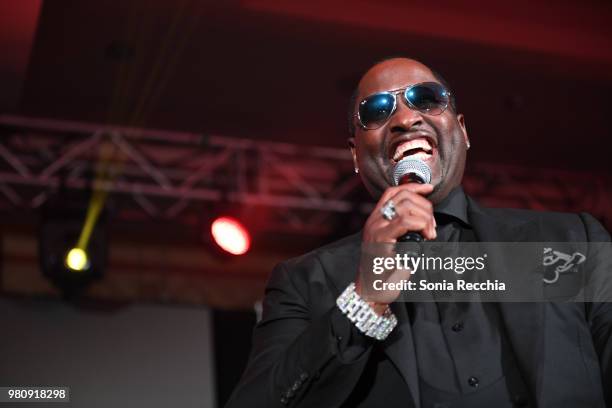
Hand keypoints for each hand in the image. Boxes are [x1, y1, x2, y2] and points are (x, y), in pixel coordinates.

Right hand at [356, 183, 435, 310]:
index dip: (413, 186)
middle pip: (404, 197)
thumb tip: (425, 221)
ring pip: (406, 206)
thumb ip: (403, 232)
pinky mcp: (380, 239)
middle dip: (425, 207)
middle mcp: (374, 220)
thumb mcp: (395, 247)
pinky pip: (405, 221)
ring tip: (430, 234)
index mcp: (376, 220)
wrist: (371, 292)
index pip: (393, 192)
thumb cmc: (385, 273)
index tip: (429, 189)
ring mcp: (376, 229)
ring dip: (425, 217)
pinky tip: (426, 237)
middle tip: (432, 227)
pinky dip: (421, 225)